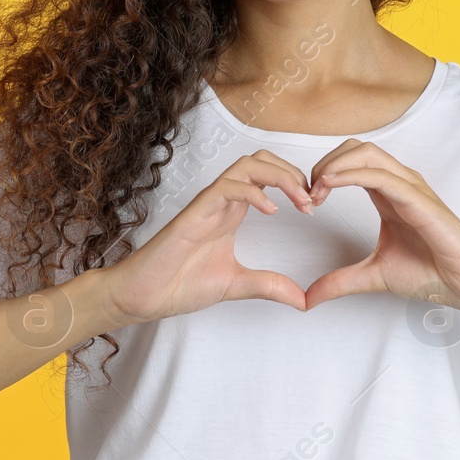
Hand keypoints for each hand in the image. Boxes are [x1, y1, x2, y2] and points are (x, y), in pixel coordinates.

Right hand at [100, 150, 316, 324]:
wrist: (144, 295)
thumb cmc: (180, 284)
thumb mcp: (237, 285)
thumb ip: (269, 286)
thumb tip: (303, 299)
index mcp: (232, 211)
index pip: (268, 176)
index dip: (296, 184)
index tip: (315, 207)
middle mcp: (222, 201)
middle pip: (262, 160)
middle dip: (292, 172)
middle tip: (312, 200)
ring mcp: (209, 203)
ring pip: (248, 165)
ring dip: (280, 176)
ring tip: (300, 200)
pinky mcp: (195, 212)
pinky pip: (227, 187)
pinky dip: (254, 193)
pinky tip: (271, 211)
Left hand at [301, 139, 459, 312]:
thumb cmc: (431, 273)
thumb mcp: (373, 276)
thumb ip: (340, 282)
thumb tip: (307, 298)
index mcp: (388, 194)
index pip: (351, 161)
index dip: (323, 173)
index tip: (307, 202)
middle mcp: (399, 183)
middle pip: (355, 148)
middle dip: (325, 162)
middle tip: (308, 194)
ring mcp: (410, 188)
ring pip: (366, 154)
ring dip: (334, 165)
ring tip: (317, 190)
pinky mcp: (419, 199)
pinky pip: (381, 176)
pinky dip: (351, 175)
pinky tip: (330, 186)